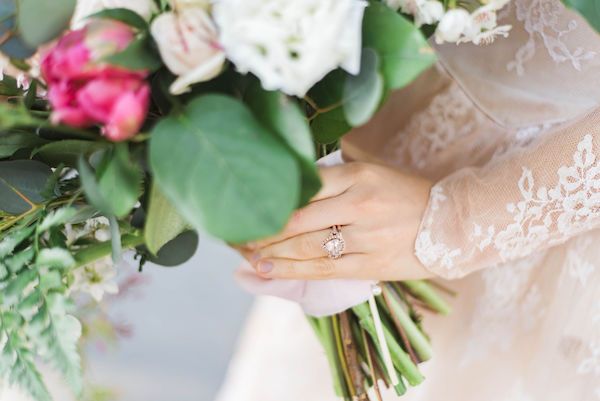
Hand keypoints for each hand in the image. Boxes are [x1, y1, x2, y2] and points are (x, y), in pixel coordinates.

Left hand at [242, 162, 434, 280]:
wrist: (455, 222)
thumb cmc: (408, 194)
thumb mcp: (374, 171)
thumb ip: (336, 177)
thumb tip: (293, 185)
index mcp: (358, 175)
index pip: (303, 188)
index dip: (271, 201)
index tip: (248, 207)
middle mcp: (359, 203)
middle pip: (297, 218)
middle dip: (262, 230)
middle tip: (235, 237)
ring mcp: (366, 236)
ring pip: (306, 246)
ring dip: (271, 253)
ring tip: (246, 256)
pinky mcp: (371, 264)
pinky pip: (324, 269)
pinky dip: (293, 271)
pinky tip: (269, 271)